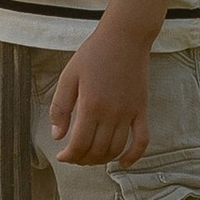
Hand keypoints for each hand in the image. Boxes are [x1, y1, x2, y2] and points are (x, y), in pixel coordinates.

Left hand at [49, 14, 153, 165]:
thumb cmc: (94, 54)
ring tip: (91, 156)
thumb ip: (60, 107)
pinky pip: (142, 140)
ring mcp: (129, 112)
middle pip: (97, 150)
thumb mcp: (69, 76)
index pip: (79, 144)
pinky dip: (134, 156)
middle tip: (74, 155)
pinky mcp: (142, 109)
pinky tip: (123, 163)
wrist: (124, 37)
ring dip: (102, 159)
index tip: (62, 156)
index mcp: (91, 105)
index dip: (69, 156)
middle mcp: (111, 113)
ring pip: (116, 149)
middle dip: (82, 159)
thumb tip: (57, 135)